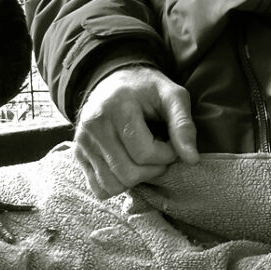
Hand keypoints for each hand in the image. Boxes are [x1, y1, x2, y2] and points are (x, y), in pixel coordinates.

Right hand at [73, 65, 198, 198]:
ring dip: (137, 179)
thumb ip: (183, 125)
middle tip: (162, 153)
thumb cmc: (148, 89)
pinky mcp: (78, 154)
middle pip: (128, 173)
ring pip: (113, 185)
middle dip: (154, 169)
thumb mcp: (172, 96)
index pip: (145, 152)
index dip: (167, 155)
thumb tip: (192, 159)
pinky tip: (129, 164)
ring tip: (145, 158)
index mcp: (117, 106)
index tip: (173, 143)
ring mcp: (82, 141)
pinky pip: (99, 188)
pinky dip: (119, 184)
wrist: (116, 81)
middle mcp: (94, 125)